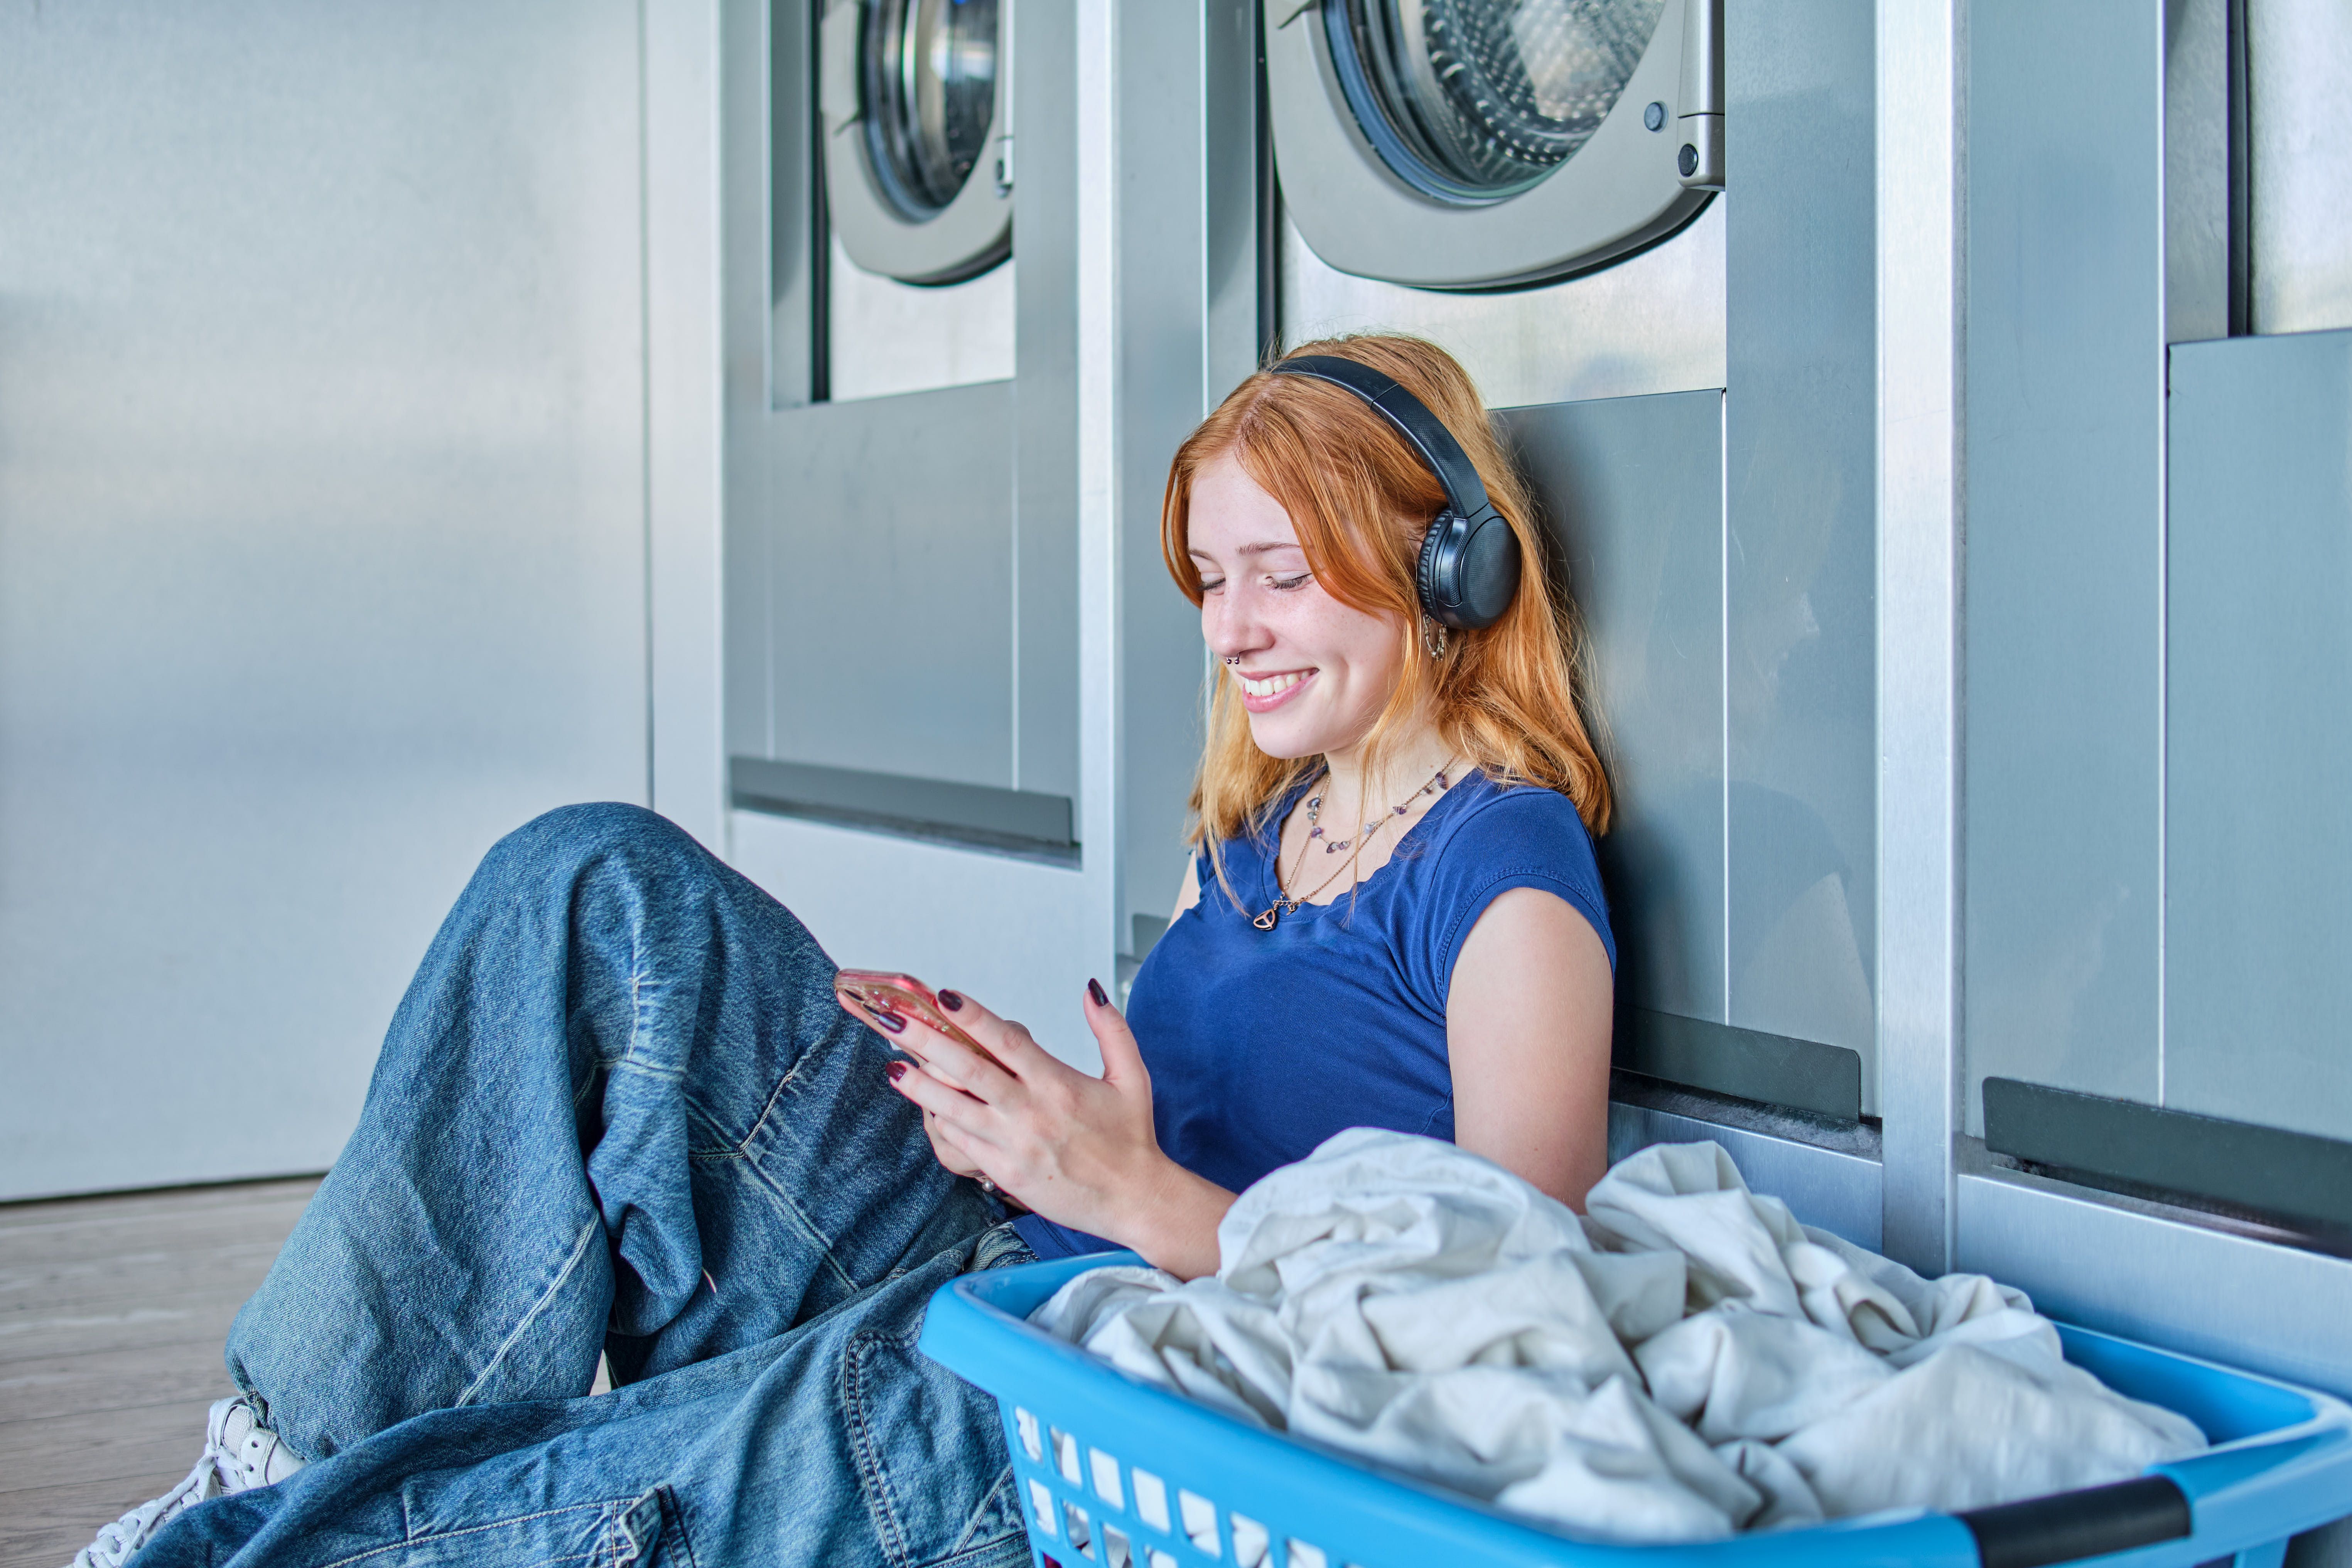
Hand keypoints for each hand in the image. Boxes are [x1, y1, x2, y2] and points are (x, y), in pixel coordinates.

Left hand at [883, 982, 1232, 1277]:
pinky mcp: (1005, 1172)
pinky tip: (927, 1106)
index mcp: (1058, 1083)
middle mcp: (1030, 1112)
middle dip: (927, 1041)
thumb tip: (1090, 989)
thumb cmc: (1132, 1138)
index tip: (945, 997)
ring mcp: (1014, 1144)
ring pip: (955, 1108)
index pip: (1006, 1041)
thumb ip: (1110, 1028)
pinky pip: (963, 1142)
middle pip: (968, 1069)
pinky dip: (942, 1122)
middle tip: (895, 1020)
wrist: (1134, 1199)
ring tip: (893, 1065)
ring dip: (920, 1086)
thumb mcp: (1132, 1076)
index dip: (973, 1017)